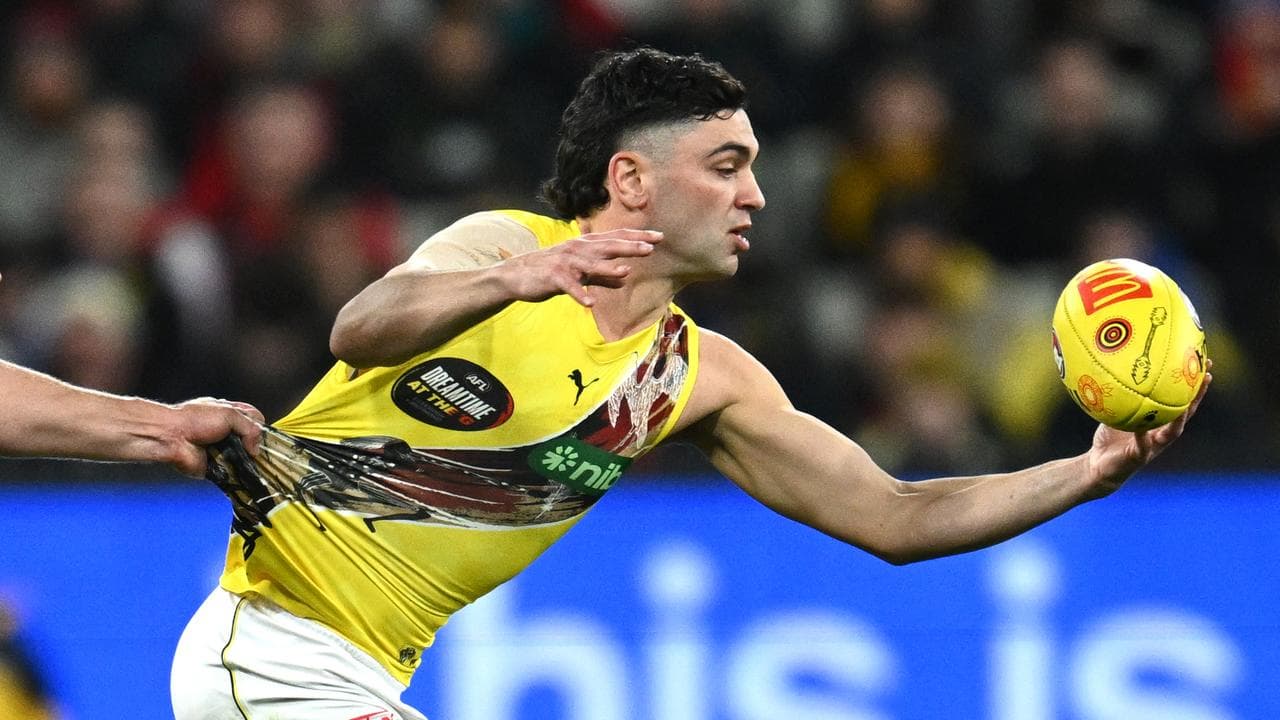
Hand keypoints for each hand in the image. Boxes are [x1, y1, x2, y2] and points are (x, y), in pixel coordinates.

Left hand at [168, 398, 264, 476]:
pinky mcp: (216, 466)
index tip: (264, 436)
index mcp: (230, 414)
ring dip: (247, 460)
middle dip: (256, 446)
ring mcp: (222, 449)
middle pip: (252, 439)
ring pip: (245, 457)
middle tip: (257, 451)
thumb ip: (250, 428)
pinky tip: (239, 470)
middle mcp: (227, 432)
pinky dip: (237, 473)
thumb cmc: (193, 420)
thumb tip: (257, 448)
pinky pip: (233, 472)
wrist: (171, 438)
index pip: (254, 419)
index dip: (261, 427)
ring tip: (248, 461)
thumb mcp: (229, 413)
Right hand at [495, 229, 661, 305]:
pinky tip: (590, 303)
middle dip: (629, 246)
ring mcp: (565, 262)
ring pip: (590, 264)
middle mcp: (578, 249)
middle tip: (651, 247)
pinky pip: (569, 287)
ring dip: (607, 268)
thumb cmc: (550, 272)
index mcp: (586, 245)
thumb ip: (601, 275)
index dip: (637, 237)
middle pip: (607, 246)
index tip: (659, 237)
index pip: (616, 237)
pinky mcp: (553, 277)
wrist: (516, 275)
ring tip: (626, 271)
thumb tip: (623, 279)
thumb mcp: (580, 272)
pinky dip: (579, 294)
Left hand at [1085, 361, 1212, 496]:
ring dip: (1181, 418)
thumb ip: (1122, 395)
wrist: (1099, 465)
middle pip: (1187, 413)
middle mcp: (1162, 434)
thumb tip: (1120, 366)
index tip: (1204, 362)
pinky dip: (1142, 436)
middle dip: (1198, 394)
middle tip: (1207, 373)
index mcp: (1160, 422)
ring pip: (1173, 432)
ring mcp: (1153, 446)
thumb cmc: (1110, 436)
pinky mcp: (1138, 457)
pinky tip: (1142, 428)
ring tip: (1187, 403)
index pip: (1181, 400)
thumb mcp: (1116, 411)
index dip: (1194, 384)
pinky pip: (1142, 446)